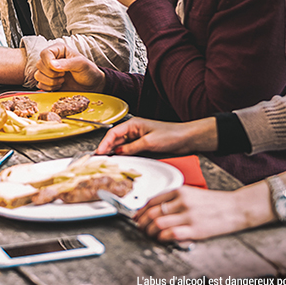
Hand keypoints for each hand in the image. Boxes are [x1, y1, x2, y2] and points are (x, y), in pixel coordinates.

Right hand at [34, 42, 104, 91]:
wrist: (91, 85)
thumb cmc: (88, 71)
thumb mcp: (81, 64)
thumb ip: (67, 63)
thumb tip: (52, 65)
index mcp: (58, 50)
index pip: (45, 53)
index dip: (49, 62)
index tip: (59, 69)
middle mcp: (51, 59)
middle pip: (39, 65)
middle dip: (52, 73)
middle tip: (64, 74)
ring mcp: (48, 71)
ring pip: (38, 76)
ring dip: (51, 81)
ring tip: (63, 80)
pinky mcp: (47, 81)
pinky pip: (40, 85)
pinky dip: (49, 88)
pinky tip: (59, 85)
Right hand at [95, 117, 217, 155]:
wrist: (187, 138)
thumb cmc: (172, 134)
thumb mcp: (149, 142)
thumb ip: (132, 147)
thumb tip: (118, 152)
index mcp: (133, 124)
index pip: (113, 133)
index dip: (104, 143)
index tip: (99, 152)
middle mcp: (134, 130)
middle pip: (115, 139)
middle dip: (106, 148)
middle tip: (99, 159)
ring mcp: (138, 137)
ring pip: (120, 145)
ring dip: (114, 152)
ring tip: (107, 161)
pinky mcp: (142, 144)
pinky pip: (128, 149)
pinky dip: (123, 154)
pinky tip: (120, 160)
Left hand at [135, 185, 272, 242]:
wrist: (237, 208)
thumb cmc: (215, 202)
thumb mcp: (192, 194)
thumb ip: (174, 199)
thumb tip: (154, 209)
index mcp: (180, 191)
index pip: (151, 200)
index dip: (140, 211)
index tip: (137, 216)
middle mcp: (183, 201)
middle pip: (151, 212)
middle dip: (142, 223)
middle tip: (141, 228)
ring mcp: (189, 215)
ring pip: (158, 223)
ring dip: (150, 231)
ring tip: (151, 234)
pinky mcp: (196, 229)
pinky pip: (171, 234)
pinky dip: (162, 237)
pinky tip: (163, 238)